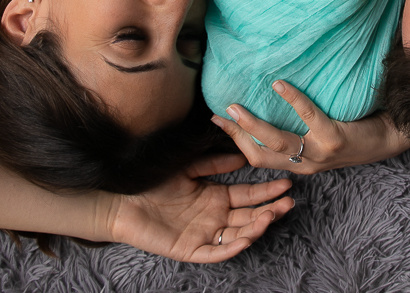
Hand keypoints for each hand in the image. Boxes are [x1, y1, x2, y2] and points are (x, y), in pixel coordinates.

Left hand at [106, 154, 294, 261]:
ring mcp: (203, 235)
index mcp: (214, 198)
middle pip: (248, 216)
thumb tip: (241, 156)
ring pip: (237, 235)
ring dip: (256, 227)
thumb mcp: (188, 167)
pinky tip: (247, 236)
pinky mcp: (189, 249)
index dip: (267, 191)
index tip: (286, 183)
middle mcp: (213, 218)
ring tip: (271, 216)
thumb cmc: (152, 180)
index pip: (248, 196)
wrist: (120, 198)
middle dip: (270, 210)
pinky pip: (215, 252)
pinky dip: (232, 246)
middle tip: (288, 202)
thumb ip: (213, 163)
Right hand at [212, 80, 409, 173]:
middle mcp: (306, 164)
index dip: (236, 141)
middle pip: (260, 155)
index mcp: (300, 164)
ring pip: (277, 142)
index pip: (258, 158)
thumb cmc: (357, 129)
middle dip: (236, 135)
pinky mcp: (335, 140)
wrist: (393, 137)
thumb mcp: (323, 135)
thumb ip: (300, 125)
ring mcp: (320, 154)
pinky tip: (279, 84)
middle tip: (219, 113)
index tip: (217, 120)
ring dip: (252, 124)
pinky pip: (308, 116)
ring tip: (235, 105)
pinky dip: (292, 99)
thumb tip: (271, 97)